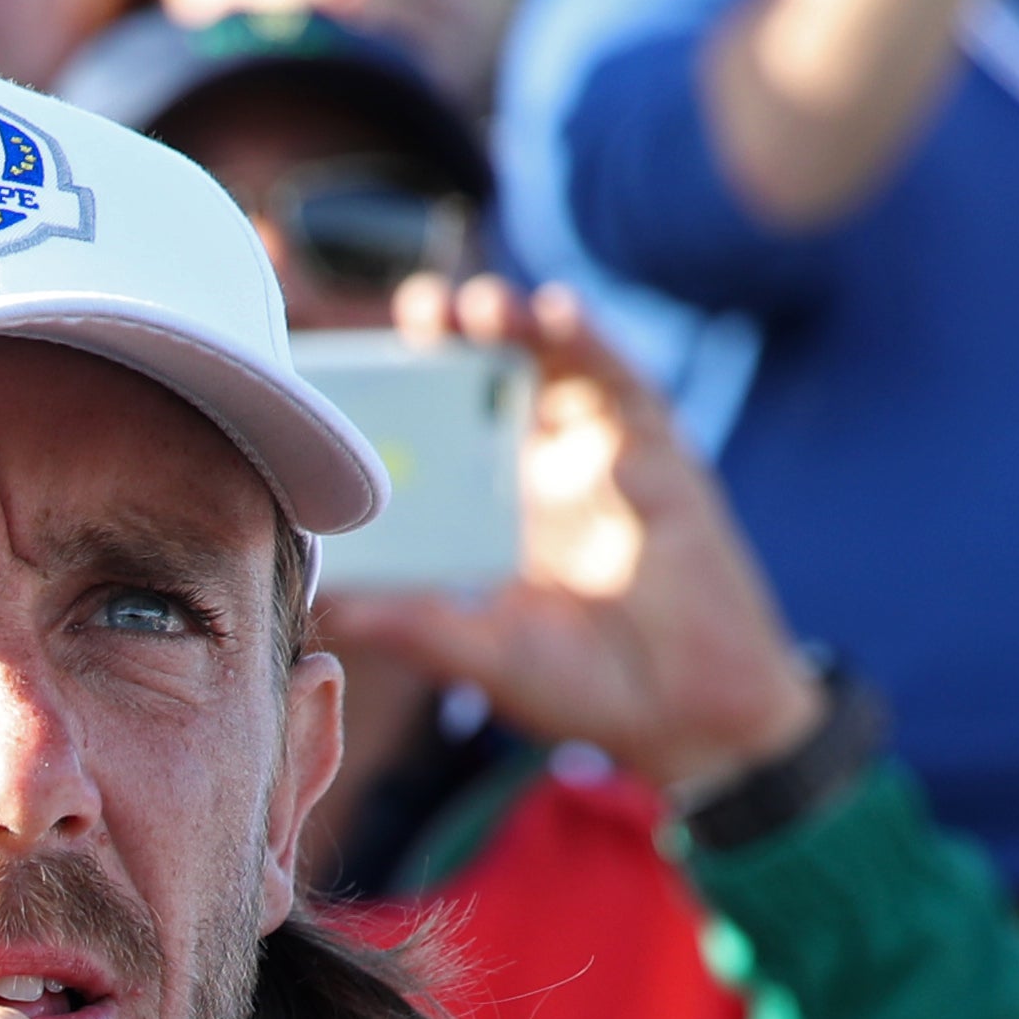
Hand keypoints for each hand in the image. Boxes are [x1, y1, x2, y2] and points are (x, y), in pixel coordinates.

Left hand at [312, 280, 827, 799]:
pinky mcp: (664, 461)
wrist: (686, 715)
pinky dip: (593, 348)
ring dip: (521, 329)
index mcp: (498, 519)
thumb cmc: (583, 689)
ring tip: (479, 302)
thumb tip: (333, 607)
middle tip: (419, 306)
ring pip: (559, 372)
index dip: (414, 399)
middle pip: (499, 389)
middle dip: (461, 343)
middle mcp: (548, 479)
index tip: (363, 365)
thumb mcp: (484, 655)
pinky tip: (558, 314)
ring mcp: (606, 464)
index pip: (446, 442)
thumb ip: (419, 626)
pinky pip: (626, 390)